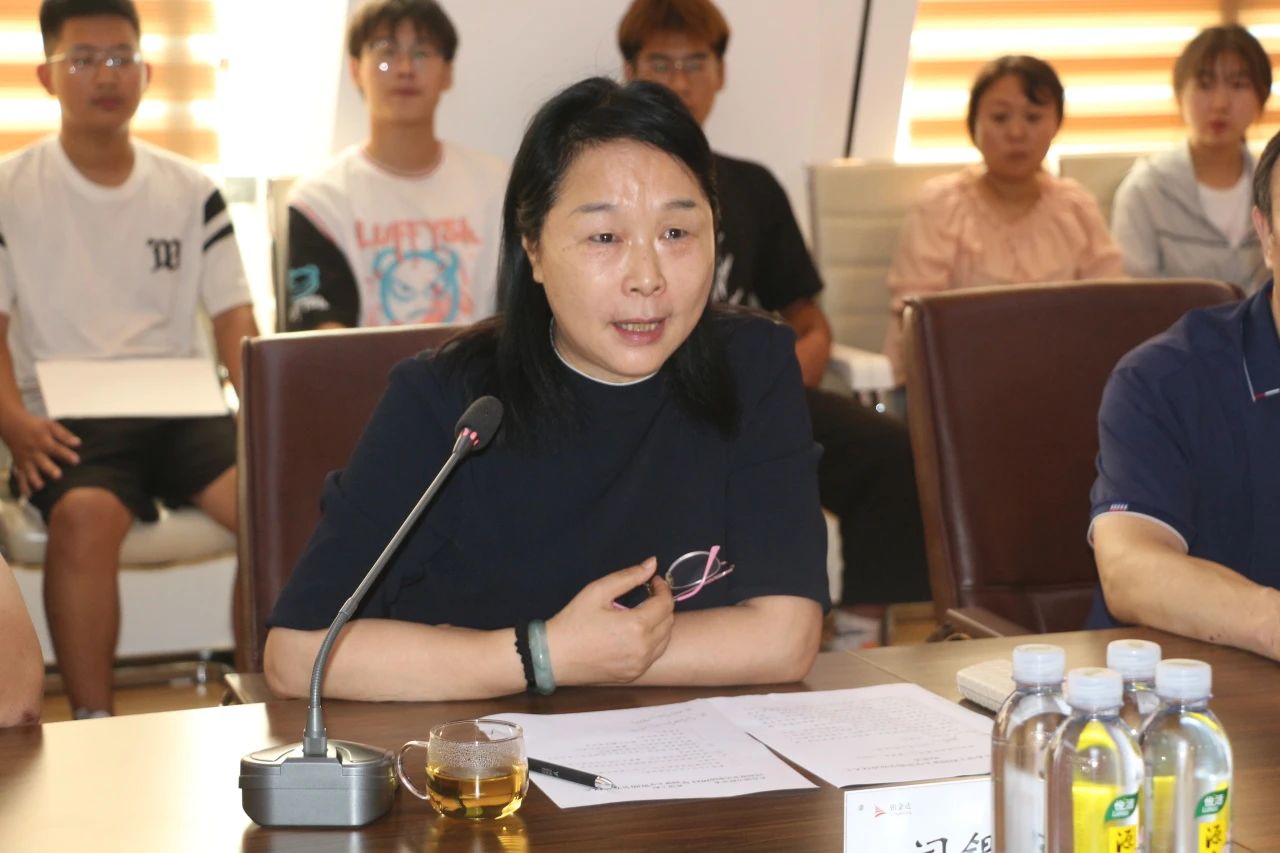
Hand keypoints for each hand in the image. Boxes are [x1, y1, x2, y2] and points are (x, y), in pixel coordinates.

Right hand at [1, 411, 79, 496]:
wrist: (13, 425)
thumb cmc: (36, 425)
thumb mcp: (50, 425)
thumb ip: (64, 435)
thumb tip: (78, 443)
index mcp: (43, 441)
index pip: (56, 449)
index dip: (66, 455)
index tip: (77, 461)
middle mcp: (34, 451)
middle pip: (42, 461)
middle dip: (49, 468)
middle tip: (58, 475)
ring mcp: (25, 459)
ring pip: (30, 471)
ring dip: (34, 479)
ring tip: (40, 487)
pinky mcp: (19, 465)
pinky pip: (20, 477)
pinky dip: (23, 486)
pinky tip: (28, 496)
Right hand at [546, 557, 674, 685]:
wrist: (553, 657)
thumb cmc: (573, 621)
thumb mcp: (597, 591)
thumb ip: (629, 576)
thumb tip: (652, 563)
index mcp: (636, 625)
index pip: (665, 603)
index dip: (663, 588)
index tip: (653, 581)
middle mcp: (643, 648)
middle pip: (669, 621)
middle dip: (662, 604)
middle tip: (648, 594)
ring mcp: (639, 665)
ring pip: (665, 640)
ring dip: (660, 623)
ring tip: (643, 612)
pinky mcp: (633, 676)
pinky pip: (654, 655)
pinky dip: (653, 641)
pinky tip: (636, 633)